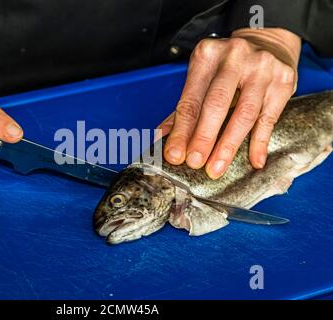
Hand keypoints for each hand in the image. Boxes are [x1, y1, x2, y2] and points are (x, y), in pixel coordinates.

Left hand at [159, 28, 300, 178]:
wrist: (268, 42)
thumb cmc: (228, 65)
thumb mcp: (203, 76)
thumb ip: (185, 106)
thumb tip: (162, 136)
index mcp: (207, 55)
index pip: (191, 100)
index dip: (182, 130)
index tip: (175, 154)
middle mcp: (234, 58)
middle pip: (216, 105)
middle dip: (203, 137)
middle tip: (194, 162)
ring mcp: (261, 68)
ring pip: (244, 114)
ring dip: (228, 145)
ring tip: (217, 167)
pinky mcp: (283, 81)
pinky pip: (268, 118)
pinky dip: (259, 142)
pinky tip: (254, 160)